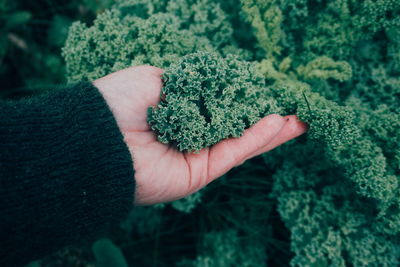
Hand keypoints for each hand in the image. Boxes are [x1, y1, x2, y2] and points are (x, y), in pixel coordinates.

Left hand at [93, 66, 307, 204]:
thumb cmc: (121, 102)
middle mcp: (191, 135)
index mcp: (181, 113)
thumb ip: (187, 84)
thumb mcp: (156, 79)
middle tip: (294, 108)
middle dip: (265, 118)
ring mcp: (196, 155)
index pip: (220, 106)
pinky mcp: (199, 173)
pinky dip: (255, 140)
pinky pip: (232, 154)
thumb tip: (210, 84)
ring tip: (299, 120)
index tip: (265, 90)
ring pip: (241, 143)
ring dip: (271, 132)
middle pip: (236, 127)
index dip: (244, 99)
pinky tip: (277, 125)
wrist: (99, 136)